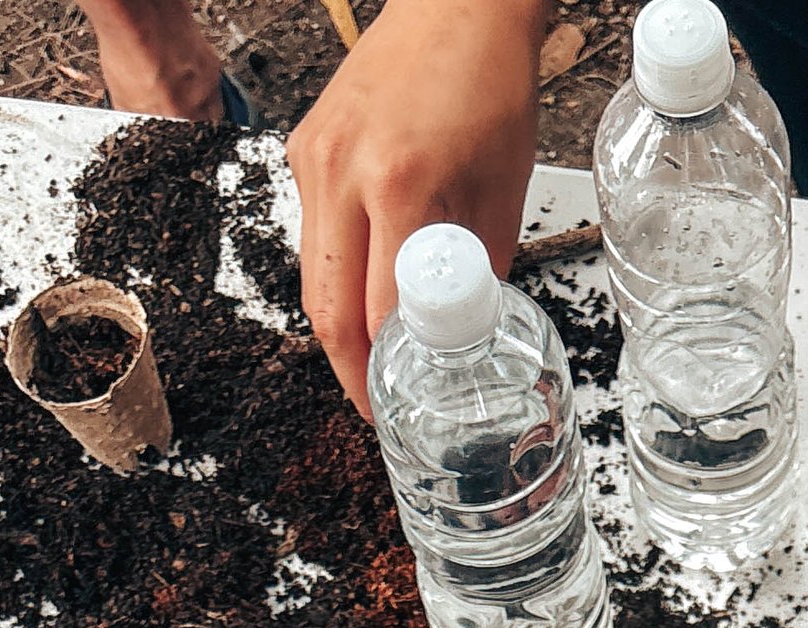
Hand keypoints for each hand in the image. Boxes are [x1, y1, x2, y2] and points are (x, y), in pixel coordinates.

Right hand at [288, 0, 544, 420]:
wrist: (456, 4)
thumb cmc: (489, 82)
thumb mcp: (503, 190)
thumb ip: (478, 270)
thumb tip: (462, 336)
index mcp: (400, 182)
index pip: (380, 313)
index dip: (388, 374)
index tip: (399, 407)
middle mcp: (342, 169)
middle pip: (326, 308)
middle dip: (349, 370)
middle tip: (376, 406)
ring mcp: (314, 156)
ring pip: (312, 276)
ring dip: (339, 325)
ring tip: (374, 361)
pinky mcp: (304, 147)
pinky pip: (313, 234)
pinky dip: (337, 273)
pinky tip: (366, 292)